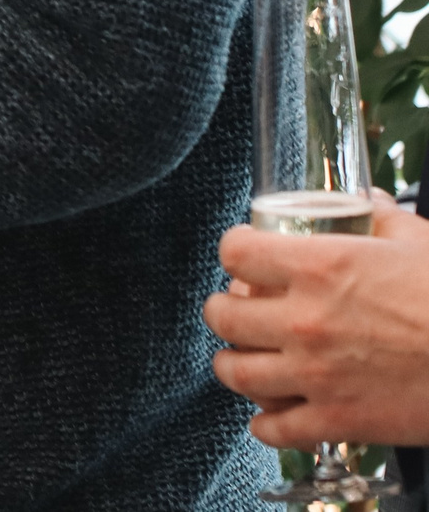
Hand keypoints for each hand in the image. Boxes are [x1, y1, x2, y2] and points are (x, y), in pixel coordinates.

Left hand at [204, 197, 428, 446]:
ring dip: (233, 364)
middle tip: (238, 310)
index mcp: (319, 267)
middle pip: (222, 314)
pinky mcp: (337, 421)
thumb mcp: (419, 242)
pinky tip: (273, 414)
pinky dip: (267, 424)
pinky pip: (275, 429)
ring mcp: (316, 374)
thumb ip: (383, 218)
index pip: (235, 252)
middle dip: (225, 309)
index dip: (236, 251)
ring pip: (235, 371)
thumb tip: (369, 201)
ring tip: (243, 359)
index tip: (243, 257)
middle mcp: (304, 320)